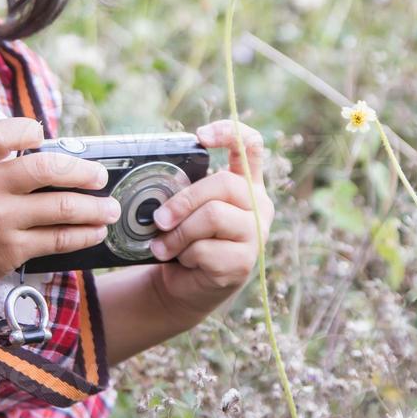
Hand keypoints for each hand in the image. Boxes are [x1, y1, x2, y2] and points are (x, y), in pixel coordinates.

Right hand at [0, 118, 122, 299]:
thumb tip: (50, 150)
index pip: (1, 134)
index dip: (27, 130)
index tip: (44, 134)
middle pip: (46, 169)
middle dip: (83, 171)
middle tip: (101, 175)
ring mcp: (0, 220)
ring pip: (60, 208)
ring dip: (94, 208)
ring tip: (111, 208)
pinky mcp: (11, 250)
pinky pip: (57, 239)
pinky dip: (82, 234)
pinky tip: (95, 231)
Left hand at [146, 119, 275, 320]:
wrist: (188, 285)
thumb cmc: (187, 238)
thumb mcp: (188, 208)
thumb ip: (186, 191)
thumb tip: (157, 189)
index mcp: (246, 184)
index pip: (250, 145)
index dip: (229, 132)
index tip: (200, 136)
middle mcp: (259, 206)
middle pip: (225, 183)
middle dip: (184, 200)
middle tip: (159, 218)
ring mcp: (257, 234)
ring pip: (213, 216)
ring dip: (179, 233)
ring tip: (164, 245)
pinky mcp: (244, 262)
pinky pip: (206, 249)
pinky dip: (184, 255)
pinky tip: (182, 262)